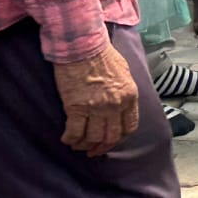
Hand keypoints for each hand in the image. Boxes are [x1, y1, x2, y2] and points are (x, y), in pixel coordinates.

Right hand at [54, 41, 139, 157]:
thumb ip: (125, 91)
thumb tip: (122, 105)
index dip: (120, 138)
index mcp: (129, 95)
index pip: (130, 126)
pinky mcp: (76, 107)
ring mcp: (96, 108)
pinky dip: (70, 139)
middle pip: (111, 136)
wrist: (83, 46)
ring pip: (93, 138)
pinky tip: (67, 139)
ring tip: (78, 145)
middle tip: (94, 151)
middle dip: (102, 147)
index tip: (112, 141)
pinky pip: (74, 132)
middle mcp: (115, 105)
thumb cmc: (102, 54)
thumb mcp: (124, 71)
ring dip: (84, 145)